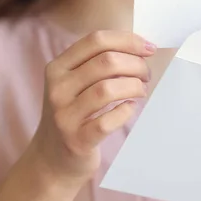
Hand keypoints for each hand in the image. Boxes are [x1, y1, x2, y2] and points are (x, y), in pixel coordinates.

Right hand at [30, 30, 154, 186]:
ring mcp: (65, 115)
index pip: (96, 40)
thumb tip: (140, 49)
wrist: (52, 159)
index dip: (127, 40)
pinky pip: (108, 121)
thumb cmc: (73, 115)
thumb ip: (98, 64)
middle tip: (146, 75)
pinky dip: (125, 112)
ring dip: (134, 87)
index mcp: (57, 68)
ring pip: (108, 89)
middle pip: (106, 62)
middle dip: (136, 65)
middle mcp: (57, 88)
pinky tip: (129, 108)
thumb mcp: (74, 84)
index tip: (149, 48)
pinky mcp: (77, 140)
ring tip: (141, 90)